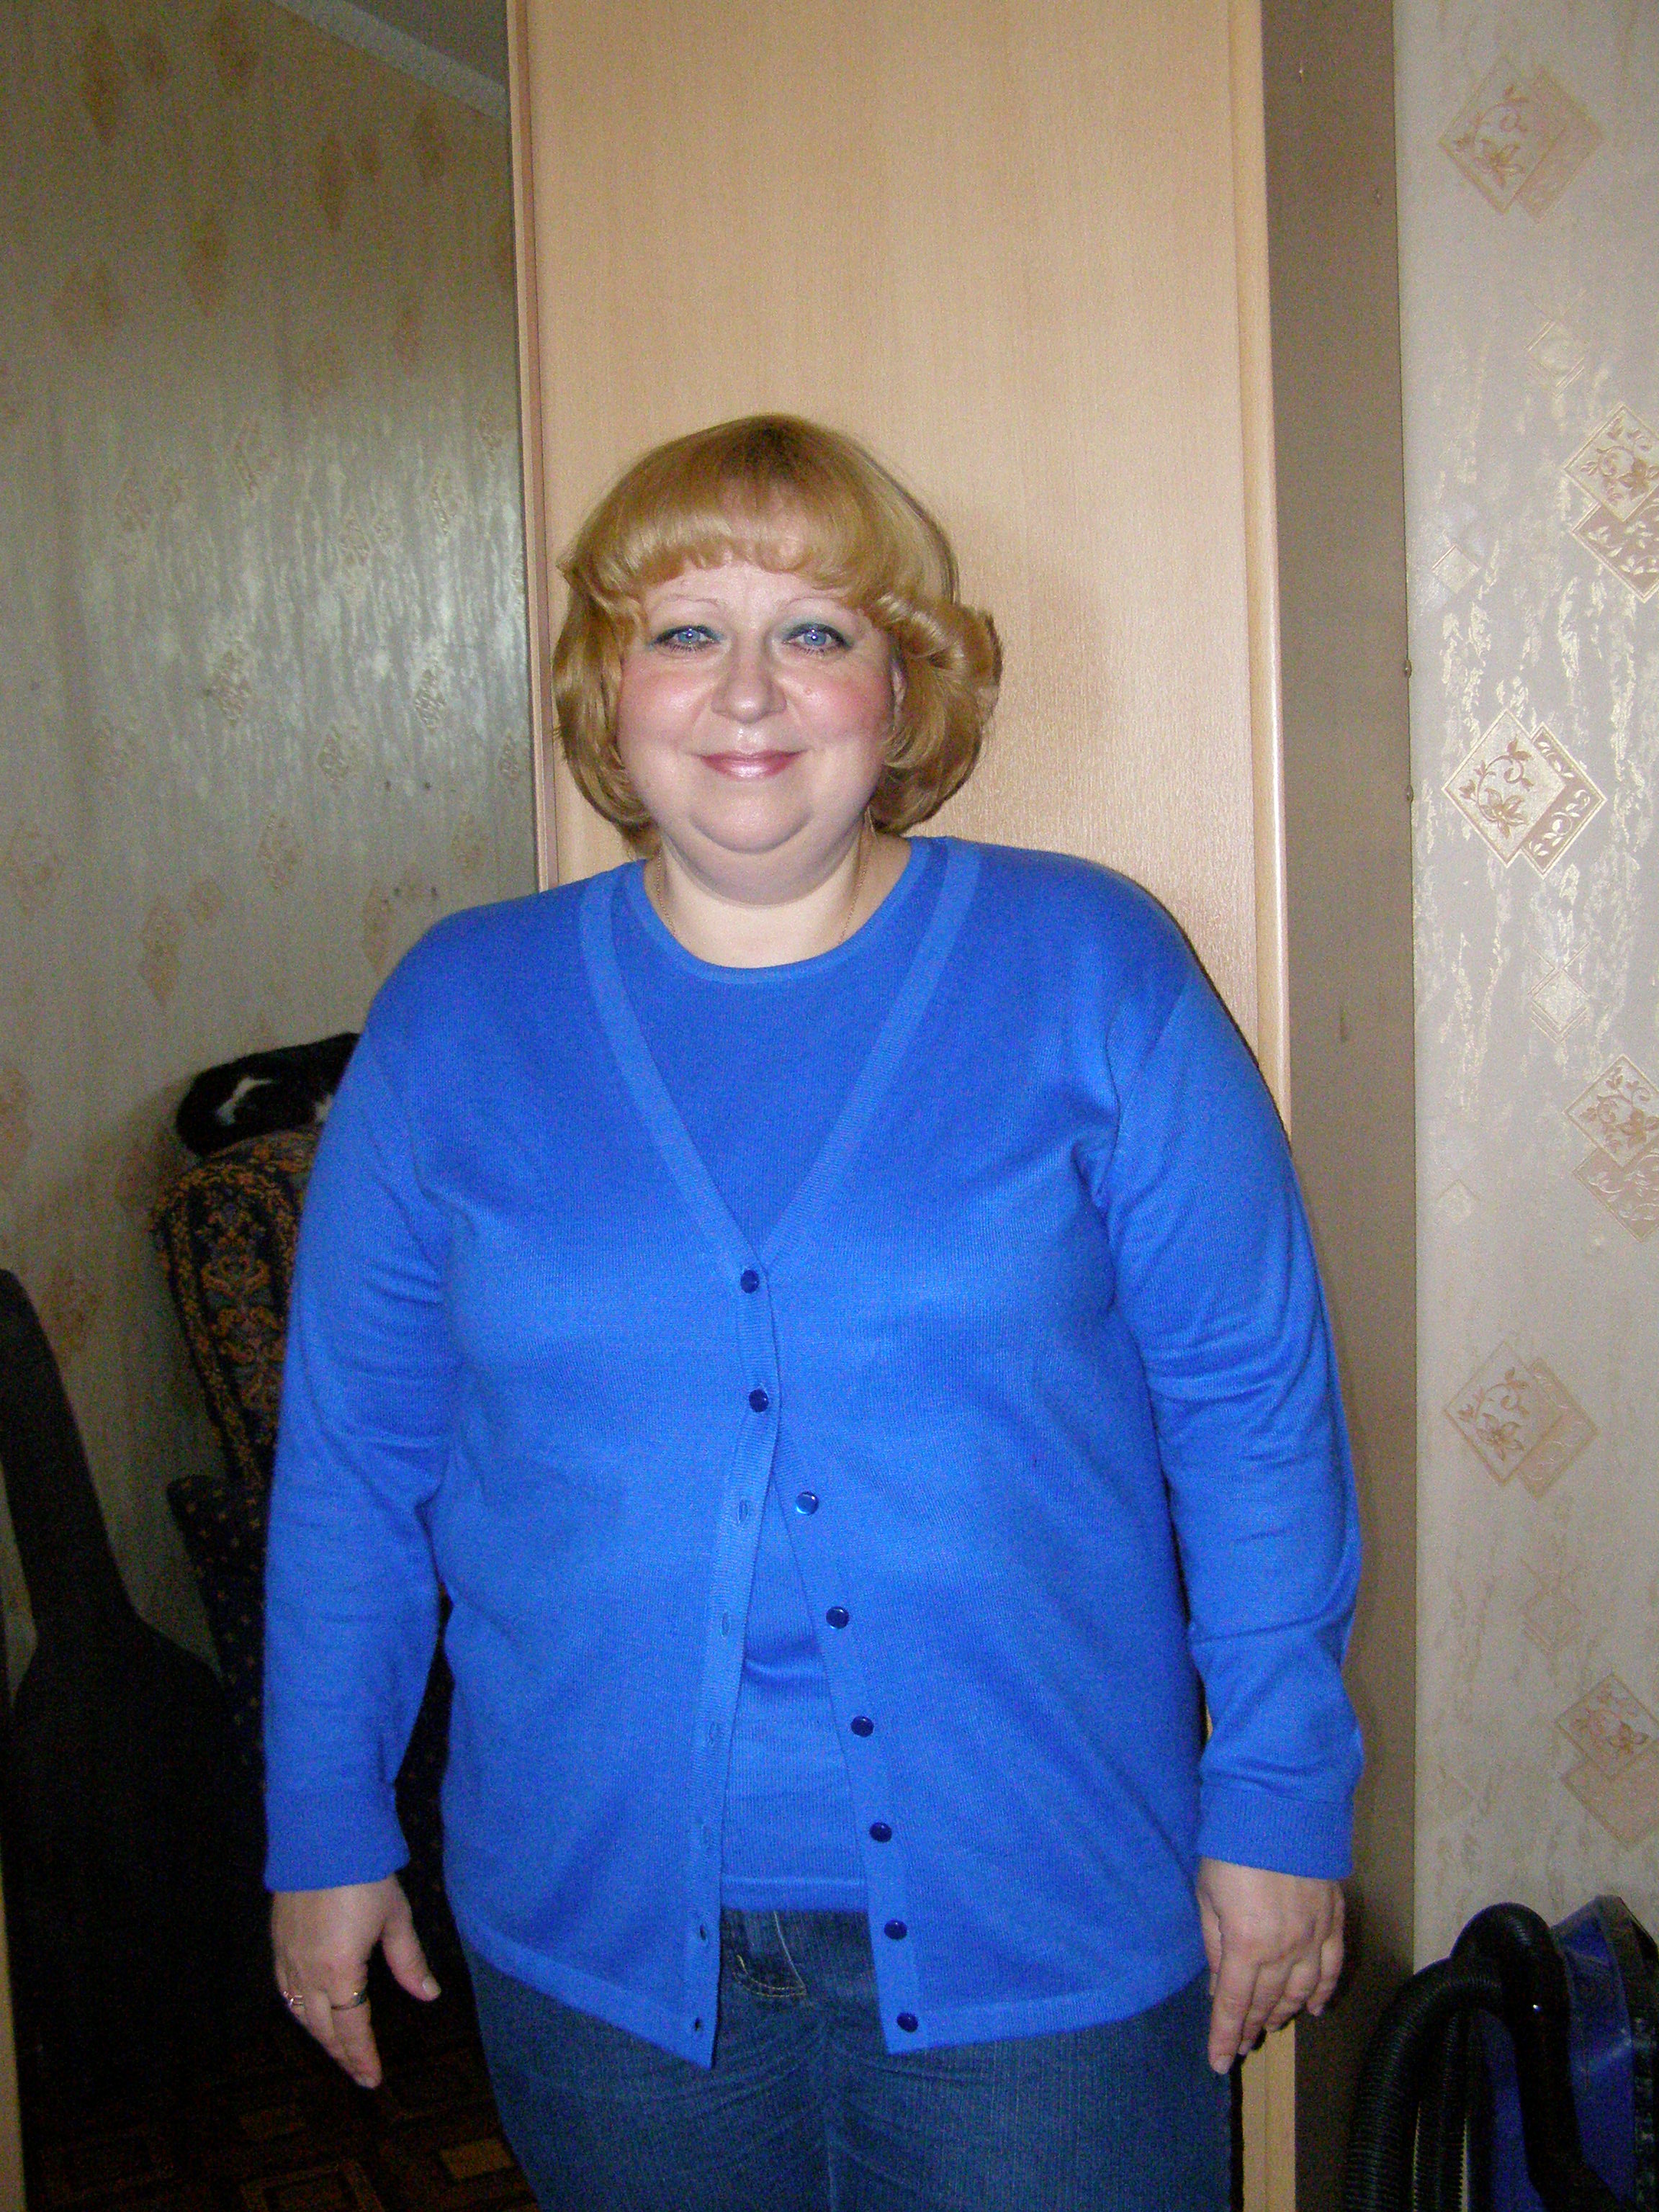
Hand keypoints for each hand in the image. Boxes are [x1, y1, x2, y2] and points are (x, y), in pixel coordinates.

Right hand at [271, 1876, 438, 2087]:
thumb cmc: (365, 1875)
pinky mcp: (276, 1944)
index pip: (351, 2028)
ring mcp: (287, 1959)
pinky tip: (310, 2012)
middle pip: (323, 2028)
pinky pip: (285, 1991)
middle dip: (341, 2053)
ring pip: (300, 2013)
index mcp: (340, 1972)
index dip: (361, 2056)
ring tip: (339, 2048)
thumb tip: (428, 1995)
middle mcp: (308, 1974)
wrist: (321, 1837)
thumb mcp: (396, 1918)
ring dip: (320, 2035)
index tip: (372, 2078)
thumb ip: (409, 1961)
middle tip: (358, 2072)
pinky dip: (299, 2010)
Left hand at [1195, 1858, 1342, 2073]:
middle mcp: (1284, 1950)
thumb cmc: (1231, 1848)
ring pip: (1300, 1991)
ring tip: (1270, 2026)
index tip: (1219, 2063)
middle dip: (1252, 2027)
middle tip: (1241, 2044)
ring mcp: (1314, 1937)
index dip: (1226, 2036)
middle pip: (1267, 2002)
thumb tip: (1219, 1989)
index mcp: (1247, 1945)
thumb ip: (1215, 1947)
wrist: (1279, 1807)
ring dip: (1284, 2012)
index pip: (1235, 2005)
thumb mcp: (1207, 1896)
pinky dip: (1322, 1991)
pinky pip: (1331, 1967)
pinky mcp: (1333, 1920)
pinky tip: (1314, 2007)